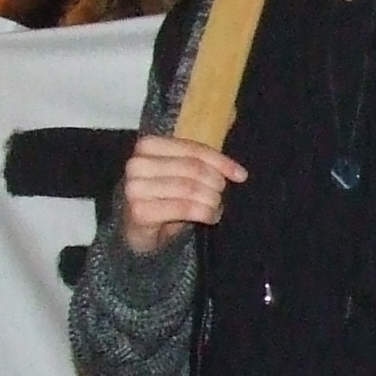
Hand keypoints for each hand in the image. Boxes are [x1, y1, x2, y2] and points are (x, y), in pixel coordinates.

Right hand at [118, 135, 245, 255]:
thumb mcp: (182, 175)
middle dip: (215, 183)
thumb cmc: (164, 198)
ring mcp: (135, 187)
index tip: (241, 175)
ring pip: (190, 188)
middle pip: (192, 168)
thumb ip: (202, 166)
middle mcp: (136, 163)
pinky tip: (210, 217)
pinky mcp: (139, 210)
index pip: (192, 149)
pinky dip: (204, 213)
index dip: (220, 162)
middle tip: (221, 195)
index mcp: (147, 145)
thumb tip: (238, 172)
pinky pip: (184, 208)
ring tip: (216, 207)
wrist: (139, 230)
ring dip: (211, 200)